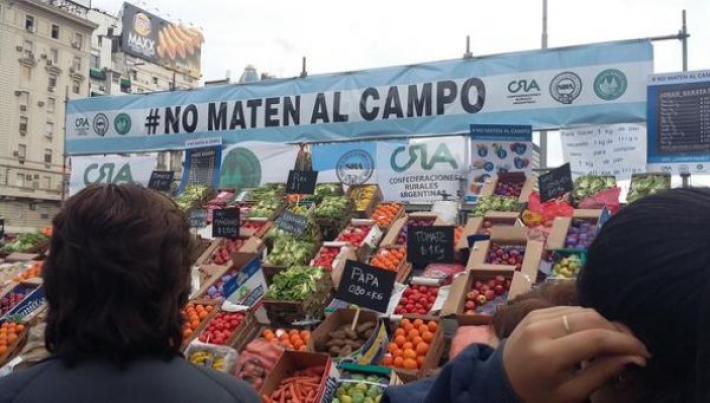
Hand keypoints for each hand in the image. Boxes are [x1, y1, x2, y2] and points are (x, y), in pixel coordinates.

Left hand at [503, 307, 649, 402]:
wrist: (502, 380)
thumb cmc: (538, 393)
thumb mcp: (571, 393)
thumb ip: (602, 373)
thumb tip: (634, 357)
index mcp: (547, 354)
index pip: (594, 338)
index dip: (624, 342)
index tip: (644, 352)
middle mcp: (540, 329)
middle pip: (591, 319)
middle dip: (617, 331)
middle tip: (633, 347)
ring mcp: (536, 316)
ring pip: (583, 311)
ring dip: (604, 324)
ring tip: (616, 343)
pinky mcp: (536, 311)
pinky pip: (570, 310)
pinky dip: (587, 320)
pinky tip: (594, 335)